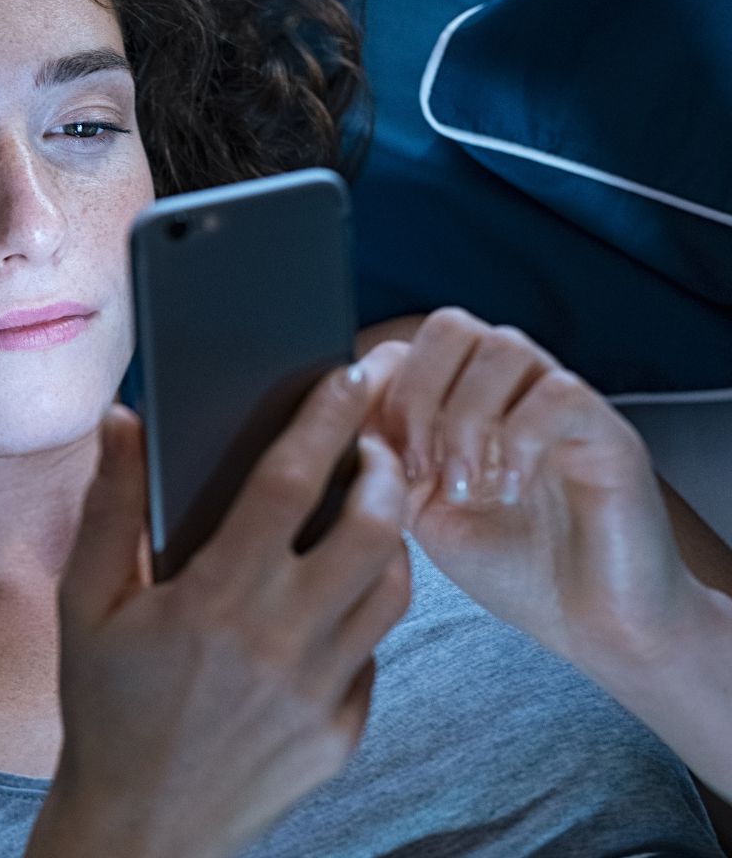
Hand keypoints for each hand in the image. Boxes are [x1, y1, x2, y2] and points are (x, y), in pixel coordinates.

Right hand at [39, 349, 409, 857]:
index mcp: (215, 598)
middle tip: (369, 442)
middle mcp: (281, 640)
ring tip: (365, 507)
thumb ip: (110, 505)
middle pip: (371, 527)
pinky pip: (375, 651)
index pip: (290, 483)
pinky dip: (364, 610)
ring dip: (388, 533)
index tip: (346, 378)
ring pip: (392, 587)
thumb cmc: (102, 706)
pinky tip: (333, 596)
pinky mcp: (343, 731)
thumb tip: (123, 419)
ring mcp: (321, 691)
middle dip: (382, 467)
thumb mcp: (85, 603)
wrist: (140, 826)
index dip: (325, 420)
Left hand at [367, 306, 701, 670]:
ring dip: (464, 417)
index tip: (368, 454)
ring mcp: (559, 405)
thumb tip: (344, 425)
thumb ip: (384, 465)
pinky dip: (518, 440)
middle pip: (451, 327)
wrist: (595, 623)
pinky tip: (507, 491)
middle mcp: (509, 391)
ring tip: (462, 487)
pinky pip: (558, 393)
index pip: (405, 348)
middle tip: (414, 466)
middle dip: (415, 392)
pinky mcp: (606, 431)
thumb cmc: (511, 568)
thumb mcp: (421, 516)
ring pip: (503, 347)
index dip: (376, 390)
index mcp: (457, 403)